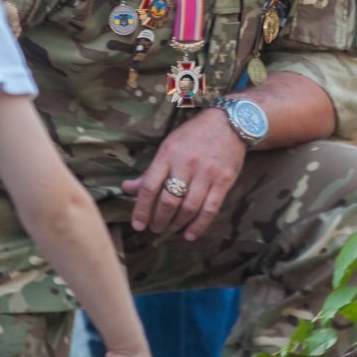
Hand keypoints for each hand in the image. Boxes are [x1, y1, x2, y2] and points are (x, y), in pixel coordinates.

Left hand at [121, 109, 246, 240]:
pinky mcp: (224, 180)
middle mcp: (187, 164)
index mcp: (168, 154)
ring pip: (188, 208)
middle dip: (159, 220)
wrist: (230, 122)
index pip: (150, 186)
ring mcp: (207, 173)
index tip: (138, 225)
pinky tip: (190, 234)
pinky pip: (210, 209)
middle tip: (155, 228)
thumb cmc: (194, 134)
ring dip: (177, 223)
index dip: (141, 209)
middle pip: (169, 201)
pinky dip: (199, 225)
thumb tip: (127, 188)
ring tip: (171, 228)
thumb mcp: (168, 145)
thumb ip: (150, 170)